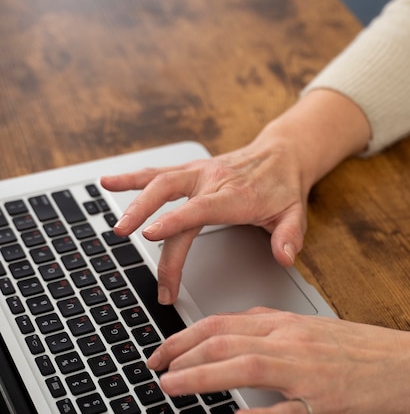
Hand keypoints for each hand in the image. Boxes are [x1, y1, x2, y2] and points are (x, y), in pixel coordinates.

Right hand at [101, 91, 369, 303]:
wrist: (282, 155)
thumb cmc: (284, 189)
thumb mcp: (296, 215)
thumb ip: (289, 237)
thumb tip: (284, 258)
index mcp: (234, 195)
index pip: (198, 210)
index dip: (173, 221)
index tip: (151, 234)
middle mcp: (211, 180)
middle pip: (168, 193)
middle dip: (143, 213)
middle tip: (123, 236)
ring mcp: (197, 174)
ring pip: (158, 181)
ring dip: (131, 197)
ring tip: (111, 215)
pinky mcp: (189, 171)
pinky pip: (157, 173)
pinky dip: (132, 177)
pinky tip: (109, 182)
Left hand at [147, 307, 409, 413]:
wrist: (409, 368)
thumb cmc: (362, 352)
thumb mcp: (312, 328)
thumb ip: (273, 325)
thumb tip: (237, 325)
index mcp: (286, 326)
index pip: (222, 324)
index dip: (184, 336)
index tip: (161, 351)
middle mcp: (291, 344)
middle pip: (224, 341)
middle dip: (180, 354)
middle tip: (153, 368)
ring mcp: (307, 374)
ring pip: (246, 367)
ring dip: (202, 377)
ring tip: (171, 386)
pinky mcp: (326, 405)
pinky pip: (290, 412)